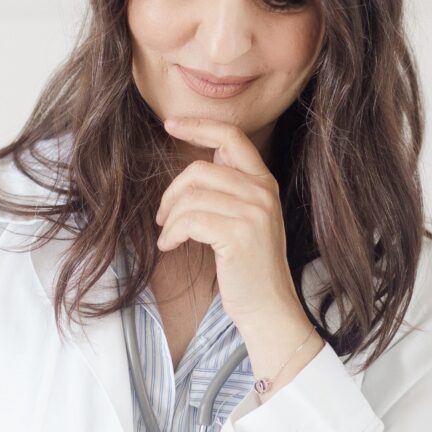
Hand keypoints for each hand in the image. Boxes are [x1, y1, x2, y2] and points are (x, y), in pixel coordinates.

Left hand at [156, 116, 302, 334]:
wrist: (268, 307)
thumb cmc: (247, 266)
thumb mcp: (245, 218)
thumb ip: (230, 188)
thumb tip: (199, 163)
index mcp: (264, 182)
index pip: (232, 136)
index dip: (199, 126)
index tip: (171, 124)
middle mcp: (262, 191)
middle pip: (199, 169)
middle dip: (171, 193)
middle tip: (163, 217)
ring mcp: (253, 212)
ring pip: (191, 196)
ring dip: (170, 219)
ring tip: (169, 236)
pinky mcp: (239, 234)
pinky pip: (189, 219)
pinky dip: (172, 233)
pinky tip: (170, 246)